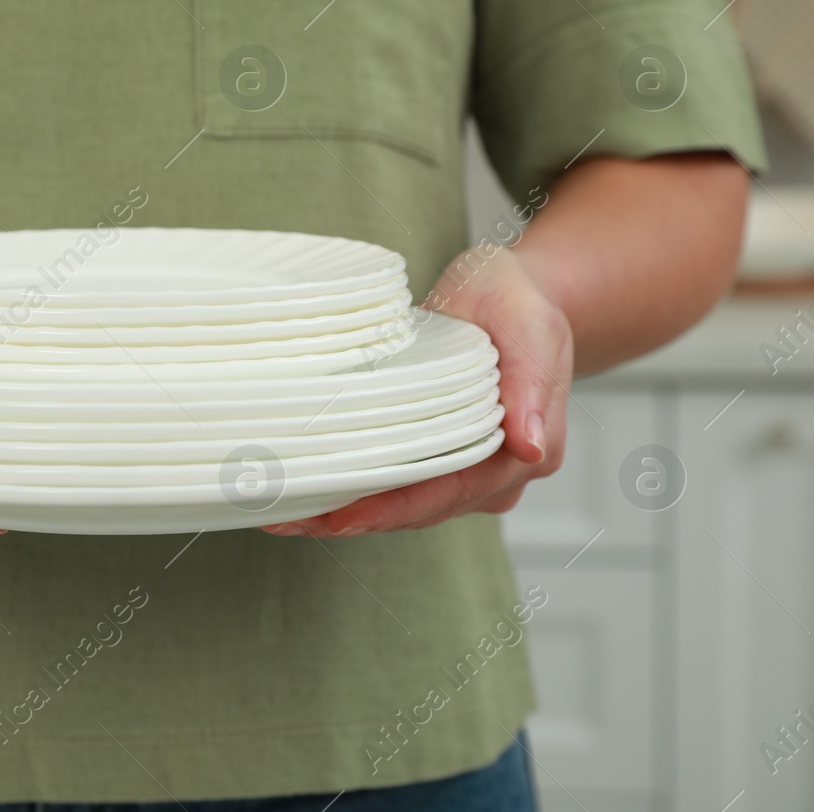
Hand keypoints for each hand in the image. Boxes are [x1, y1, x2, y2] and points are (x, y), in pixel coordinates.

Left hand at [263, 246, 571, 537]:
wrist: (516, 295)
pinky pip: (394, 482)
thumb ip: (532, 383)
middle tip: (284, 516)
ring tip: (281, 510)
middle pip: (414, 509)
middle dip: (348, 518)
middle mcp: (495, 475)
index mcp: (524, 452)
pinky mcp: (439, 458)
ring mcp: (466, 472)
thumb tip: (530, 446)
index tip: (337, 518)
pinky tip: (308, 489)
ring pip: (400, 504)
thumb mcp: (530, 323)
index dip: (388, 510)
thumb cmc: (518, 303)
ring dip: (342, 509)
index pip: (447, 493)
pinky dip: (352, 488)